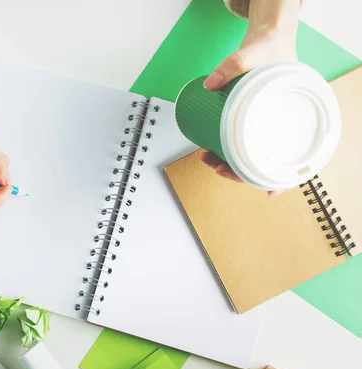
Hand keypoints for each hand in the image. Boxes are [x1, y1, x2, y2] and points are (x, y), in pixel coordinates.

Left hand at [201, 0, 299, 195]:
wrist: (268, 40)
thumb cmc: (271, 51)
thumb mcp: (254, 54)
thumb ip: (232, 65)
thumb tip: (208, 85)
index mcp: (292, 118)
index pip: (294, 158)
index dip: (284, 180)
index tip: (269, 194)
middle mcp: (277, 126)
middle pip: (263, 162)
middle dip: (240, 172)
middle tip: (219, 169)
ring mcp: (262, 126)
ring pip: (248, 155)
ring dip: (229, 163)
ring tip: (208, 160)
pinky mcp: (249, 122)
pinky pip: (239, 142)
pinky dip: (227, 151)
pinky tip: (213, 155)